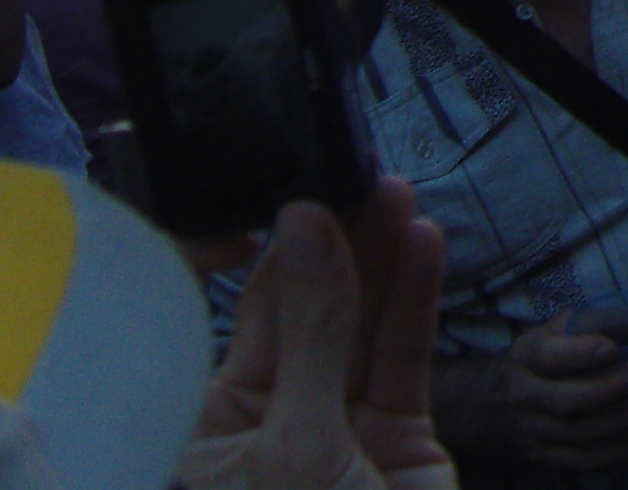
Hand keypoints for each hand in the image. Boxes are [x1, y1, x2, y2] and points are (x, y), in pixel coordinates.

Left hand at [178, 185, 454, 489]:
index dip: (233, 261)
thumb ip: (311, 335)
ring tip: (394, 193)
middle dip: (329, 245)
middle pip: (295, 313)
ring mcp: (333, 422)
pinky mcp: (394, 426)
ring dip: (378, 258)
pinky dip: (415, 298)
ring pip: (354, 324)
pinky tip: (422, 244)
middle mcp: (264, 421)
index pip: (209, 325)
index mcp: (205, 436)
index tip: (269, 209)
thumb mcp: (297, 445)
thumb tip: (308, 229)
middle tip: (352, 181)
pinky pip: (401, 351)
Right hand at [446, 310, 627, 472]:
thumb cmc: (534, 360)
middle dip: (607, 390)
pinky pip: (579, 461)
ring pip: (576, 434)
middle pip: (565, 401)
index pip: (547, 356)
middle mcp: (523, 395)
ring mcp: (531, 431)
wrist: (484, 405)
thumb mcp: (553, 331)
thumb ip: (596, 322)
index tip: (612, 349)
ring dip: (619, 423)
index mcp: (525, 356)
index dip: (580, 354)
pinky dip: (613, 454)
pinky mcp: (541, 457)